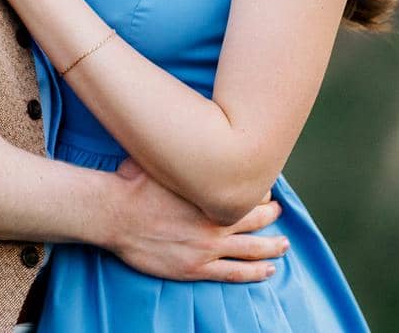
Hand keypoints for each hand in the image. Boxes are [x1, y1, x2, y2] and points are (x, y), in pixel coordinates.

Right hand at [105, 157, 287, 282]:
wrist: (114, 214)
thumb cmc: (134, 183)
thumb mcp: (160, 157)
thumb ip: (178, 151)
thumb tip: (182, 125)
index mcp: (209, 193)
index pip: (247, 190)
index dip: (259, 188)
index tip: (264, 186)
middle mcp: (215, 220)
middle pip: (256, 217)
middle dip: (271, 213)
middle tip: (278, 210)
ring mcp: (208, 247)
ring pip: (253, 248)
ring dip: (273, 246)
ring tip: (284, 244)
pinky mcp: (196, 268)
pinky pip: (235, 272)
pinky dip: (255, 272)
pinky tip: (269, 270)